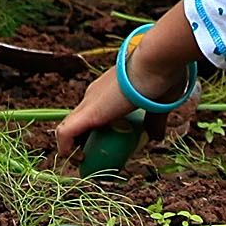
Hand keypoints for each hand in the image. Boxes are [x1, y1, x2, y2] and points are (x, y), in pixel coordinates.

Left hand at [54, 8, 202, 163]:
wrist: (154, 63)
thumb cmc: (160, 78)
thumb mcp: (157, 106)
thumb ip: (153, 122)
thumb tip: (156, 138)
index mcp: (109, 91)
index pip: (96, 113)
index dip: (100, 132)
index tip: (113, 147)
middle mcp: (94, 95)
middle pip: (81, 122)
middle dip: (86, 142)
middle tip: (99, 159)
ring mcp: (89, 102)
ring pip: (70, 128)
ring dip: (75, 148)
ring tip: (87, 162)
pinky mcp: (88, 112)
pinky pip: (65, 133)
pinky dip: (66, 148)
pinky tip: (78, 159)